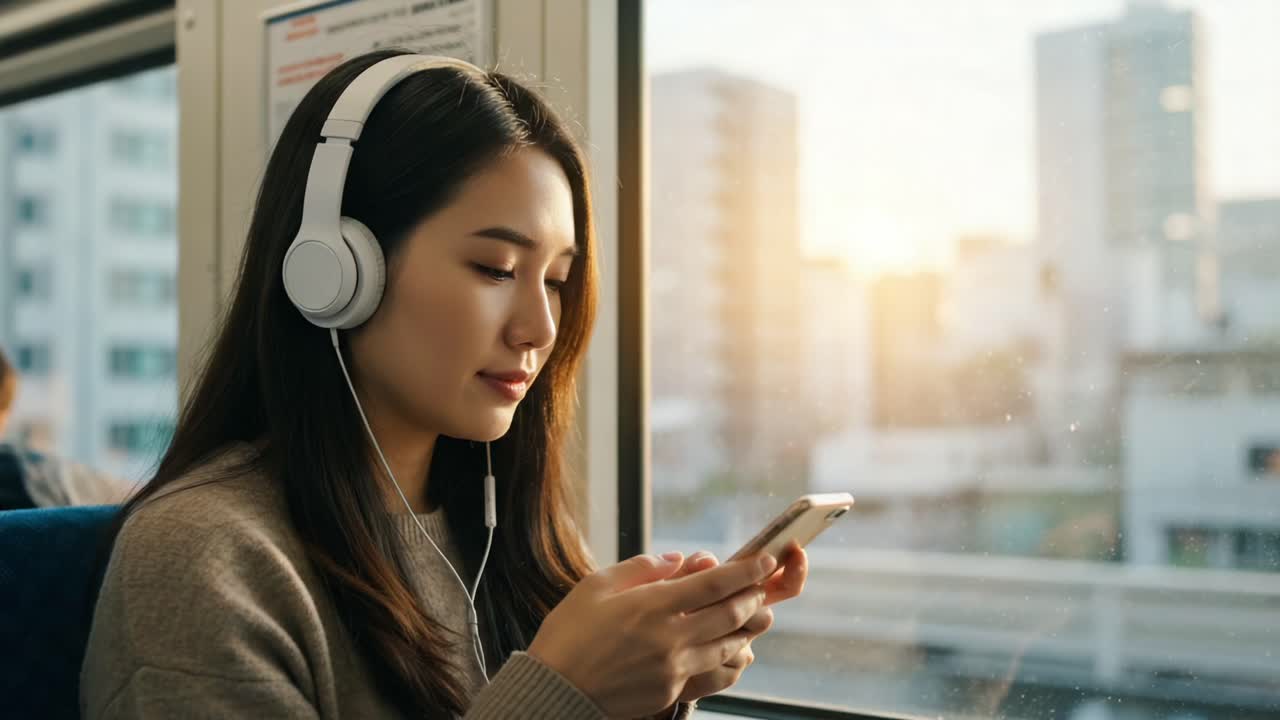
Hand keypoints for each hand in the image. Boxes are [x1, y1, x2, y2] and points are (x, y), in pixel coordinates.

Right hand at [528, 550, 779, 717]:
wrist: (555, 690)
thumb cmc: (569, 633)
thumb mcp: (596, 586)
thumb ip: (642, 568)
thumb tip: (678, 560)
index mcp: (652, 606)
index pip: (714, 584)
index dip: (746, 571)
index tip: (764, 560)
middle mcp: (670, 638)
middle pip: (730, 614)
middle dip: (753, 597)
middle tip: (761, 586)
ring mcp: (673, 668)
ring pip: (728, 645)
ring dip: (746, 627)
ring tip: (752, 614)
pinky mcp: (671, 691)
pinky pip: (712, 672)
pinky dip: (728, 657)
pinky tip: (730, 649)